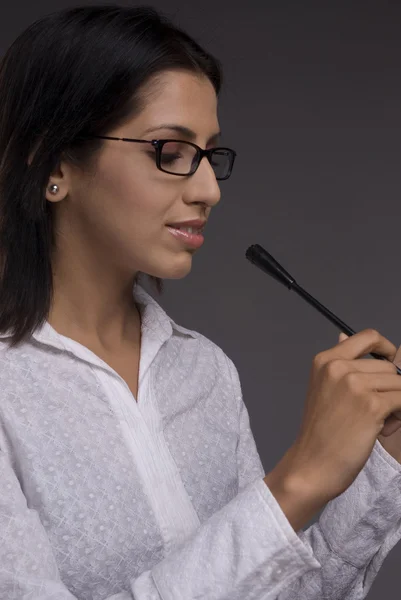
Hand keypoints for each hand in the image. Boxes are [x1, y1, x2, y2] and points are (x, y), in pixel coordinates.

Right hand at [285, 329, 400, 504]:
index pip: (368, 337)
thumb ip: (339, 363)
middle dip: (390, 387)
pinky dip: (399, 415)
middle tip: (377, 411)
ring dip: (396, 403)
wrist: (312, 465)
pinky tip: (383, 428)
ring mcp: (355, 384)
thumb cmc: (320, 432)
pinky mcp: (371, 405)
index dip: (386, 348)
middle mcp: (339, 367)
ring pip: (398, 383)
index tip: (391, 362)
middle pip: (387, 366)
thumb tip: (344, 335)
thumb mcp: (323, 388)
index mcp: (325, 360)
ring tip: (378, 422)